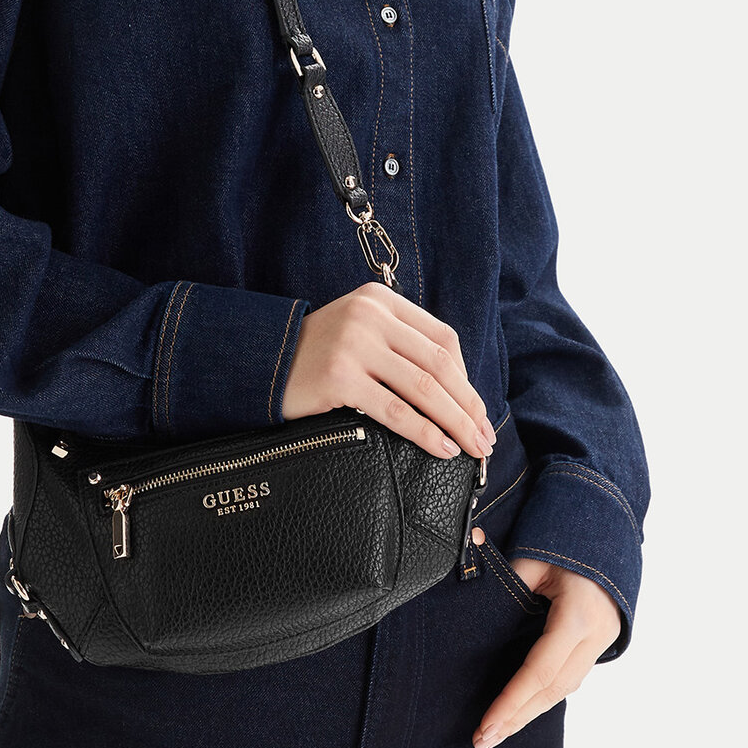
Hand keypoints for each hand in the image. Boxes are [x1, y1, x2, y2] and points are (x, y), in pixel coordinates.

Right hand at [281, 281, 495, 460]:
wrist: (262, 364)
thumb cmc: (318, 356)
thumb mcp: (360, 331)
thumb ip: (400, 344)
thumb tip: (457, 390)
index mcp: (381, 300)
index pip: (442, 338)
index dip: (467, 378)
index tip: (476, 410)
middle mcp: (369, 315)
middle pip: (439, 364)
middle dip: (469, 405)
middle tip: (485, 437)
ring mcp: (354, 344)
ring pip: (424, 388)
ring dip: (456, 422)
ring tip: (472, 447)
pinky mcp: (339, 376)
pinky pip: (395, 410)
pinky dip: (425, 432)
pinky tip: (441, 448)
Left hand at [472, 535, 621, 747]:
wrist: (611, 526)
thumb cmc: (568, 536)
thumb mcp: (535, 556)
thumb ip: (507, 583)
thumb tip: (468, 591)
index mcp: (579, 616)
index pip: (541, 670)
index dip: (513, 701)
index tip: (486, 726)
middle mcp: (596, 636)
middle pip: (553, 690)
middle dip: (517, 718)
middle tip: (481, 742)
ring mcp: (602, 641)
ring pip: (564, 689)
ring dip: (529, 712)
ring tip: (496, 733)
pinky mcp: (600, 642)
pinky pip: (570, 677)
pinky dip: (543, 696)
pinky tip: (521, 710)